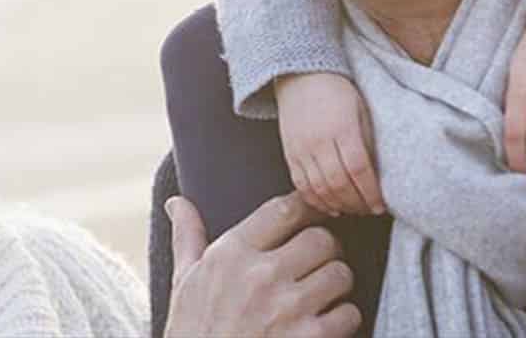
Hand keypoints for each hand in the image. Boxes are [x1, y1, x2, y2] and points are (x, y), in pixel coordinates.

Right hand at [163, 192, 362, 337]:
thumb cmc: (193, 333)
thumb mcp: (183, 282)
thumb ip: (188, 237)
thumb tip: (178, 202)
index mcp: (230, 254)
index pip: (284, 209)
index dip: (306, 207)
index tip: (312, 214)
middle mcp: (260, 276)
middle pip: (322, 239)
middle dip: (325, 250)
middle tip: (318, 261)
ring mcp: (287, 309)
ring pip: (340, 274)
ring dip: (337, 284)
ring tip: (323, 293)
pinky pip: (348, 313)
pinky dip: (344, 318)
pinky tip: (326, 322)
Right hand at [274, 73, 385, 215]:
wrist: (301, 75)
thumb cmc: (336, 90)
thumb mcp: (361, 110)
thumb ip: (367, 141)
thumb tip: (377, 174)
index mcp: (342, 128)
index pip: (359, 170)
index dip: (370, 193)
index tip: (380, 205)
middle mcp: (319, 141)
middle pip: (338, 184)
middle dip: (357, 204)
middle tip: (369, 210)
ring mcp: (301, 149)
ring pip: (319, 189)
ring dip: (338, 205)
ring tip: (352, 209)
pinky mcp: (289, 153)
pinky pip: (301, 185)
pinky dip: (316, 200)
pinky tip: (329, 206)